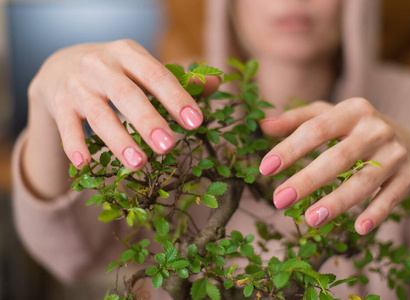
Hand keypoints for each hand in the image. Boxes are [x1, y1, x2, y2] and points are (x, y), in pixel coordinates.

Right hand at [28, 40, 219, 170]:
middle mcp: (100, 65)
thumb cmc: (116, 72)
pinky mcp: (58, 104)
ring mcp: (77, 85)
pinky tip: (85, 165)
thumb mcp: (142, 67)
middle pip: (126, 95)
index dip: (176, 98)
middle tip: (169, 146)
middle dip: (147, 121)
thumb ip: (178, 78)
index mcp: (128, 53)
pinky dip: (75, 146)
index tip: (196, 122)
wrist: (60, 66)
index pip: (156, 74)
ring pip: (98, 115)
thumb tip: (216, 83)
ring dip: (119, 141)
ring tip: (139, 164)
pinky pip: (67, 127)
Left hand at [259, 98, 409, 234]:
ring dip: (337, 202)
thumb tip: (263, 125)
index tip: (265, 168)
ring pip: (364, 181)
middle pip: (339, 158)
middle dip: (307, 180)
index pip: (316, 129)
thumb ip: (295, 120)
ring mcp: (395, 153)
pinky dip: (375, 213)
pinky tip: (358, 228)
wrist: (405, 141)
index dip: (290, 149)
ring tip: (310, 219)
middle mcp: (376, 129)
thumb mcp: (327, 116)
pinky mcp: (408, 176)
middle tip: (279, 200)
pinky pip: (390, 197)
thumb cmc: (352, 129)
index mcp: (353, 110)